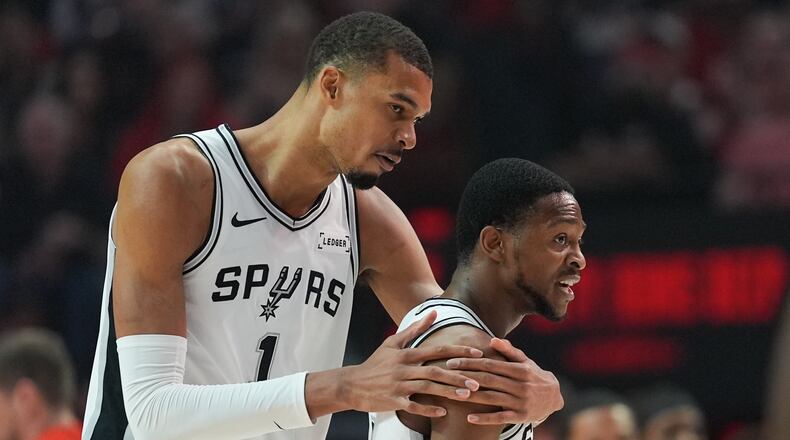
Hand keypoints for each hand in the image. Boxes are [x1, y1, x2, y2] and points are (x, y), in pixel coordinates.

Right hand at [343, 310, 482, 417]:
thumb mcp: (393, 342)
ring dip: (447, 392)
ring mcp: (398, 385)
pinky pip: (413, 406)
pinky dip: (428, 409)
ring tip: (466, 395)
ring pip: (427, 388)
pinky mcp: (393, 401)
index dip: (457, 351)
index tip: (477, 353)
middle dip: (457, 376)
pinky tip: (443, 412)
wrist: (352, 383)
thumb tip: (433, 312)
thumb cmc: (375, 363)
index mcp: (406, 354)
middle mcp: (404, 368)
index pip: (436, 350)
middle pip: (435, 371)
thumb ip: (415, 328)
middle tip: (477, 381)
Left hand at [445, 337, 562, 424]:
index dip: (470, 362)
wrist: (555, 397)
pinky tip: (469, 418)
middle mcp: (520, 385)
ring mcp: (521, 402)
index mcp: (519, 370)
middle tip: (446, 373)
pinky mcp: (521, 417)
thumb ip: (509, 351)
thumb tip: (492, 340)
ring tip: (452, 393)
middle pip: (488, 379)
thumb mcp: (524, 361)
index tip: (452, 361)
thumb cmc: (533, 375)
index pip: (490, 364)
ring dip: (471, 395)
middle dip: (466, 376)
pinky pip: (500, 418)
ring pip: (492, 398)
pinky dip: (485, 418)